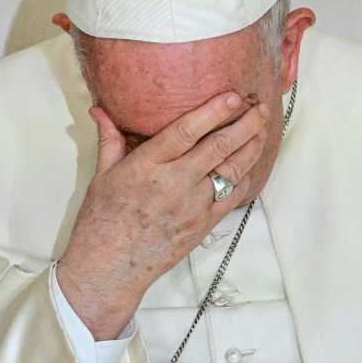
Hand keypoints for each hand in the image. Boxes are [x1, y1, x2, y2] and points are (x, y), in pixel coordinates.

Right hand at [57, 92, 267, 339]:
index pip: (187, 131)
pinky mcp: (204, 224)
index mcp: (147, 165)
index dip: (214, 111)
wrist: (110, 266)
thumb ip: (109, 138)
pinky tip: (250, 163)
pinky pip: (232, 196)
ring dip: (251, 147)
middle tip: (260, 106)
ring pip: (232, 170)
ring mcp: (193, 205)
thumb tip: (99, 108)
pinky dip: (245, 177)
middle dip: (245, 124)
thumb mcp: (102, 175)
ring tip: (262, 128)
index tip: (234, 96)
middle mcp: (174, 183)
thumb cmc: (102, 220)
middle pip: (219, 147)